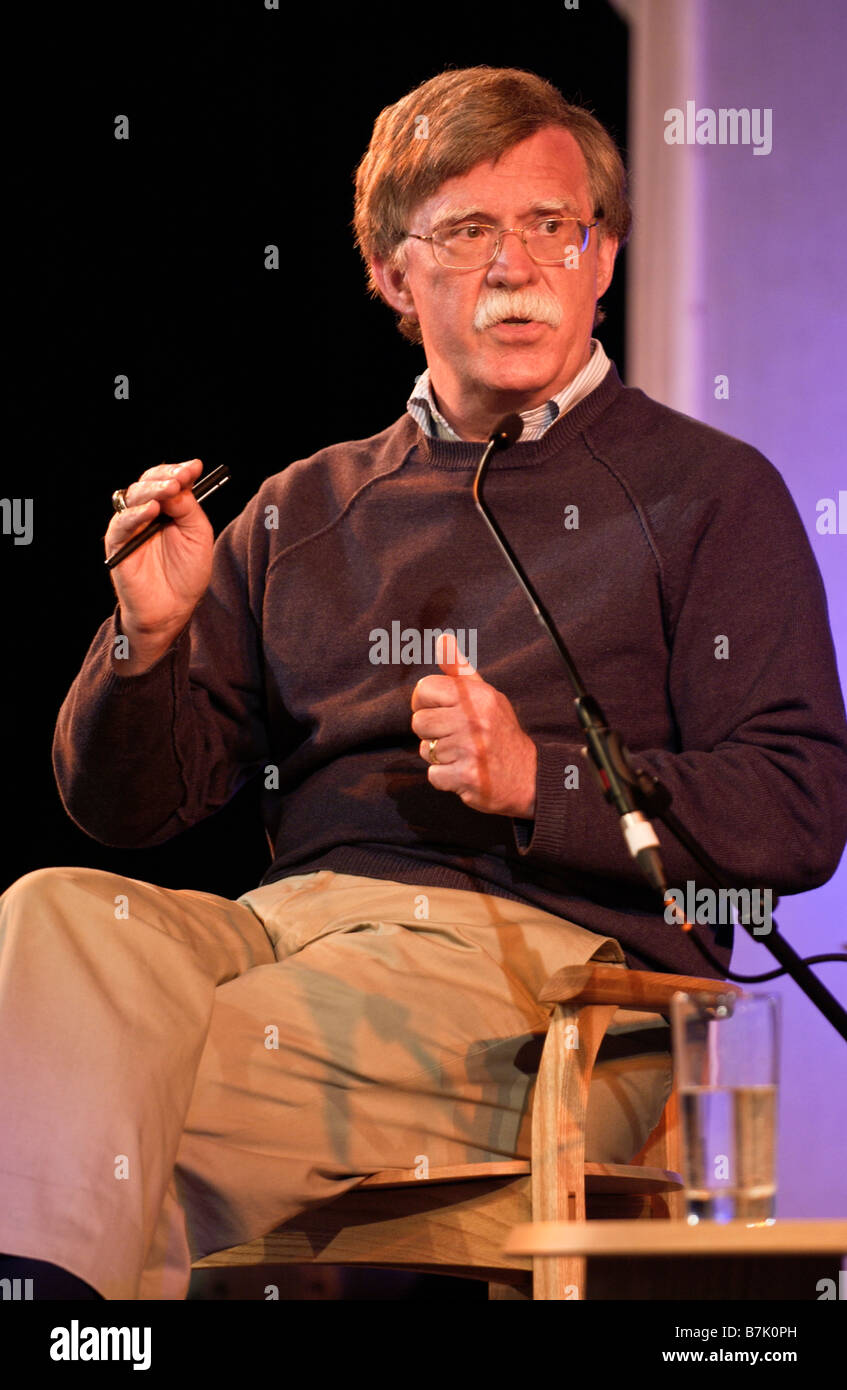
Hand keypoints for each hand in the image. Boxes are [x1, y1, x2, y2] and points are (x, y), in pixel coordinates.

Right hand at [104, 458, 213, 639]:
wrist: (173, 608)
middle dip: (166, 476)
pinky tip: (152, 509)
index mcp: (167, 507)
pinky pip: (122, 522)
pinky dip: (136, 514)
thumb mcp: (198, 535)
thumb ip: (188, 508)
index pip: (168, 479)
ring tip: (171, 489)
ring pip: (134, 496)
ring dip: (153, 490)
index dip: (180, 470)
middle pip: (149, 482)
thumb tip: (177, 484)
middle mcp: (147, 511)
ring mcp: (131, 525)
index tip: (196, 466)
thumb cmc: (186, 572)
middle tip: (182, 476)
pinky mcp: (117, 542)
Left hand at [410, 632, 537, 817]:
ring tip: (463, 754)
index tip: (436, 711)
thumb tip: (442, 639)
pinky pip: (433, 774)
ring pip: (425, 750)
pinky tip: (464, 771)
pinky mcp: (466, 775)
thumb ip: (461, 670)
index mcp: (477, 696)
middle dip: (432, 733)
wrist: (530, 777)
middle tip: (455, 737)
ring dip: (440, 756)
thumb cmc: (502, 733)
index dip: (424, 702)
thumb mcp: (488, 696)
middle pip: (419, 722)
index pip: (425, 688)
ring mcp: (470, 748)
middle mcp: (474, 719)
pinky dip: (445, 778)